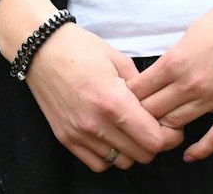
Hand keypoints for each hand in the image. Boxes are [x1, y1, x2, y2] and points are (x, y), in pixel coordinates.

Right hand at [27, 25, 182, 170]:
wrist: (41, 49)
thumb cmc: (81, 49)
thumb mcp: (119, 60)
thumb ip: (142, 88)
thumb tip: (160, 108)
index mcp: (113, 102)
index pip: (154, 140)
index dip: (170, 136)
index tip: (172, 126)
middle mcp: (96, 124)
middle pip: (142, 155)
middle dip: (154, 142)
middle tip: (153, 125)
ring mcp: (79, 134)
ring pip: (122, 162)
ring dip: (132, 150)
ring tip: (130, 129)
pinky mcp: (66, 139)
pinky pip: (98, 164)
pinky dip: (110, 156)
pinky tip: (111, 136)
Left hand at [128, 0, 212, 160]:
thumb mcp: (191, 33)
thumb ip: (174, 58)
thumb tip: (157, 76)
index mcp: (176, 61)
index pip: (139, 92)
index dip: (128, 99)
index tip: (126, 102)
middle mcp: (193, 82)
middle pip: (153, 112)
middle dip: (141, 116)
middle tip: (138, 119)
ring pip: (178, 124)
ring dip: (167, 129)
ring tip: (161, 131)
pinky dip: (201, 149)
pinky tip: (189, 155)